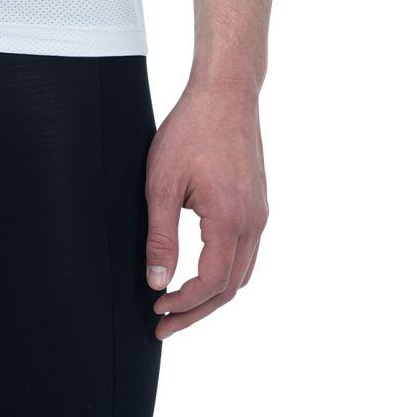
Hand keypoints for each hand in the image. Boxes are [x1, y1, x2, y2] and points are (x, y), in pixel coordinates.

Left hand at [143, 79, 268, 338]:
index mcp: (230, 219)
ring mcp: (259, 213)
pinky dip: (224, 272)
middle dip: (196, 311)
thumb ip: (160, 236)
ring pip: (242, 273)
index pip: (212, 283)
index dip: (184, 304)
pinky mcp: (257, 203)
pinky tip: (201, 271)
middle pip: (230, 287)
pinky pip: (246, 251)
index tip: (157, 310)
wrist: (226, 92)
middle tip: (164, 324)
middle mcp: (253, 222)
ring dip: (212, 295)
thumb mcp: (162, 182)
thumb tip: (157, 282)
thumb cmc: (190, 129)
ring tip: (180, 305)